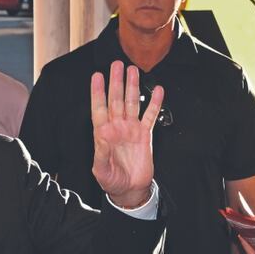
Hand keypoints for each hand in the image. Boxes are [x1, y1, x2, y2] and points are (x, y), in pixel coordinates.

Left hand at [90, 61, 163, 206]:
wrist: (130, 189)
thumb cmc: (111, 180)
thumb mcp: (101, 169)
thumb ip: (101, 152)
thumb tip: (102, 135)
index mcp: (103, 133)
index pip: (99, 108)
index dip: (97, 92)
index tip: (96, 76)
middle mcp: (117, 128)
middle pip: (116, 100)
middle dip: (116, 82)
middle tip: (117, 64)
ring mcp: (131, 129)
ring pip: (132, 103)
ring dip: (132, 87)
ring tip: (133, 70)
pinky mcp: (145, 135)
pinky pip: (150, 115)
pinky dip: (155, 103)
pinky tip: (158, 90)